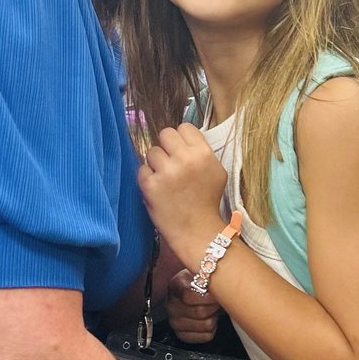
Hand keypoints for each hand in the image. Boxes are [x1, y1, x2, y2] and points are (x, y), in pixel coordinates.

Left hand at [138, 123, 226, 262]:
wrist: (198, 232)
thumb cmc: (207, 201)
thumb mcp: (216, 171)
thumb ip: (202, 151)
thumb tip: (184, 138)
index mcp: (203, 153)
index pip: (184, 127)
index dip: (181, 139)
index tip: (181, 150)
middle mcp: (184, 159)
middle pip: (165, 134)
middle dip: (166, 147)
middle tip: (170, 162)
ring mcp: (166, 172)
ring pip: (152, 152)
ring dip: (156, 164)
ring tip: (164, 178)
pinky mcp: (151, 186)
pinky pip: (142, 170)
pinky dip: (147, 179)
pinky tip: (157, 189)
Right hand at [166, 268, 220, 344]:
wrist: (192, 289)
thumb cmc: (199, 279)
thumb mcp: (200, 271)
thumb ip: (207, 276)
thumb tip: (220, 282)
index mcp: (174, 286)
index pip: (189, 295)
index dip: (207, 296)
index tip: (217, 293)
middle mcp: (171, 305)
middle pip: (200, 312)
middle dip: (214, 306)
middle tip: (218, 299)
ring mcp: (175, 322)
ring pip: (206, 325)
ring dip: (214, 316)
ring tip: (213, 307)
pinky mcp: (183, 335)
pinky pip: (206, 336)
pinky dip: (213, 327)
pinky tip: (209, 317)